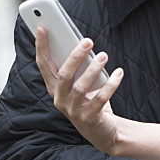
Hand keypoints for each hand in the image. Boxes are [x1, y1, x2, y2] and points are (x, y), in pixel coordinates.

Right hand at [34, 26, 124, 152]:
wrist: (103, 131)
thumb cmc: (90, 100)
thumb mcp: (80, 82)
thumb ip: (76, 66)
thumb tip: (81, 43)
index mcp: (54, 88)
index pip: (43, 64)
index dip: (41, 46)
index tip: (42, 27)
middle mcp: (60, 99)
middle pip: (63, 75)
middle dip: (75, 56)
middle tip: (88, 41)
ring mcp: (73, 110)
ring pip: (79, 87)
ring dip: (93, 69)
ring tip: (104, 56)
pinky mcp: (89, 118)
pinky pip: (100, 99)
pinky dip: (110, 85)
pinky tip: (119, 73)